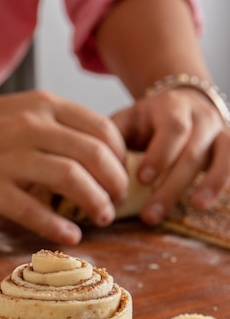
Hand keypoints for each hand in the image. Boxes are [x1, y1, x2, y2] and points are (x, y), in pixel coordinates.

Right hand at [0, 90, 127, 243]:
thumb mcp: (25, 110)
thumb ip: (60, 127)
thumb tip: (101, 157)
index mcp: (45, 106)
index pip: (102, 130)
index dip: (121, 157)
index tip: (120, 175)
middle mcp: (31, 127)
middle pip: (93, 155)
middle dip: (115, 183)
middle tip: (117, 201)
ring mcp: (9, 157)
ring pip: (70, 179)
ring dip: (95, 202)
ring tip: (101, 217)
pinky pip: (32, 210)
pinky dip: (57, 226)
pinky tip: (71, 236)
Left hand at [112, 87, 229, 223]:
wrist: (181, 104)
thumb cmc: (147, 122)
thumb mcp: (127, 122)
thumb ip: (114, 141)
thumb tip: (101, 172)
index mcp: (172, 107)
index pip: (172, 129)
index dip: (160, 155)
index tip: (142, 180)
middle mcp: (202, 117)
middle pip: (193, 151)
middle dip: (172, 185)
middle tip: (150, 214)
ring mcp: (221, 132)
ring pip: (223, 156)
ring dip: (211, 182)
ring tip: (197, 206)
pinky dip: (226, 181)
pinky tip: (213, 203)